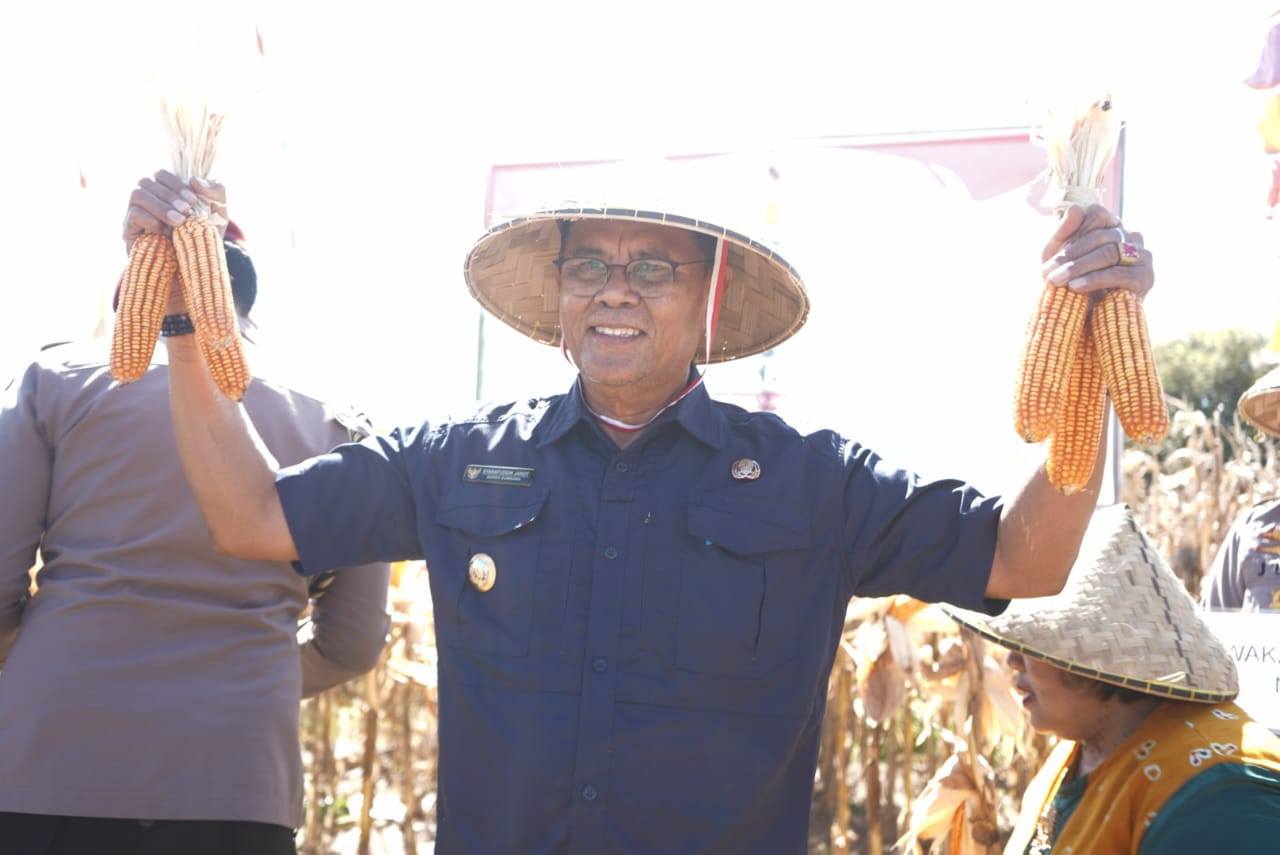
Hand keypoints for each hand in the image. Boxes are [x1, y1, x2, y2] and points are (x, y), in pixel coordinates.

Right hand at [122, 170, 227, 252]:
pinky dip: (151, 221)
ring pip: (137, 195)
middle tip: (187, 210)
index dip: (176, 183)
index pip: (161, 174)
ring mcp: (136, 214)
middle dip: (169, 195)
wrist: (196, 270)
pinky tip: (167, 232)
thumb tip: (195, 180)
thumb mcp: (219, 213)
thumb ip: (216, 191)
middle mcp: (148, 200)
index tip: (193, 200)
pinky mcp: (130, 232)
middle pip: (147, 182)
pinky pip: (133, 216)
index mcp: (166, 191)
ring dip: (160, 206)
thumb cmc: (206, 237)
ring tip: (178, 221)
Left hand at [1038, 203, 1153, 300]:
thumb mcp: (1057, 257)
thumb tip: (1074, 209)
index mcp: (1111, 226)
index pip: (1096, 213)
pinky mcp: (1145, 277)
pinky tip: (1076, 288)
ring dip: (1078, 267)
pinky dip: (1093, 280)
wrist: (1085, 318)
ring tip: (1057, 281)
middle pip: (1100, 235)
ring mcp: (1142, 255)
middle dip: (1069, 255)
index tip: (1050, 255)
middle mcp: (1130, 236)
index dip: (1073, 231)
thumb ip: (1063, 233)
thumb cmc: (1069, 281)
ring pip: (1108, 252)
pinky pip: (1118, 274)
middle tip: (1047, 273)